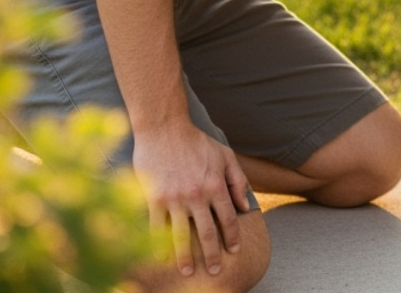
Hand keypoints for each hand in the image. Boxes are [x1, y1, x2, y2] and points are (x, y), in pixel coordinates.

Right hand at [131, 123, 252, 277]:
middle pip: (207, 232)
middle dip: (212, 255)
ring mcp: (174, 198)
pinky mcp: (154, 197)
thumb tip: (246, 205)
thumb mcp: (225, 155)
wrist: (164, 128)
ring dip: (185, 257)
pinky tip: (160, 258)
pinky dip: (159, 244)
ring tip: (187, 272)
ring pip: (182, 235)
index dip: (233, 236)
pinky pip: (157, 226)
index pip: (228, 218)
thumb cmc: (196, 141)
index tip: (234, 251)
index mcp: (215, 185)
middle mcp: (197, 195)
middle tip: (215, 272)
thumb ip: (238, 180)